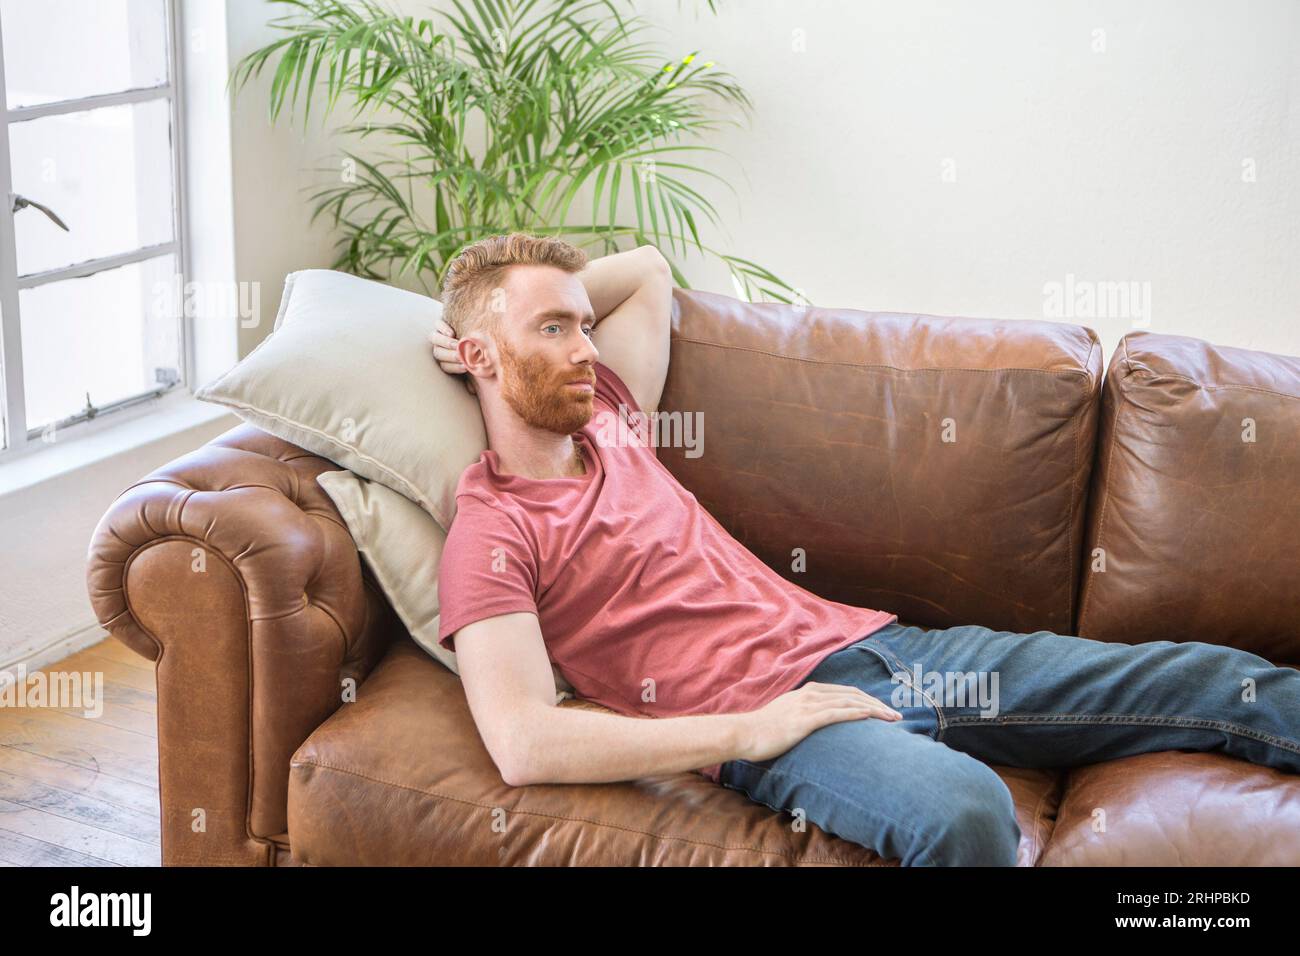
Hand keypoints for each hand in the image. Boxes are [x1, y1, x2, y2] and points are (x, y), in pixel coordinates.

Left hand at [429, 318, 476, 395]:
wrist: (470, 330)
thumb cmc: (473, 352)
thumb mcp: (473, 364)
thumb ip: (472, 377)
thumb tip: (472, 390)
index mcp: (444, 361)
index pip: (445, 367)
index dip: (454, 368)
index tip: (466, 367)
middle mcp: (439, 348)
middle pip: (438, 354)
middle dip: (450, 356)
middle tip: (461, 356)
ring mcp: (438, 335)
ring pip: (434, 339)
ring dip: (446, 343)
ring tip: (457, 344)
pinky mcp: (440, 323)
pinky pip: (437, 324)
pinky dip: (443, 328)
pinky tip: (451, 333)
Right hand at [735, 682, 902, 762]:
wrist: (744, 734)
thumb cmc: (761, 731)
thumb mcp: (785, 717)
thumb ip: (801, 716)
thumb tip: (812, 726)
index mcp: (807, 692)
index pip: (844, 692)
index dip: (865, 699)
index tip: (882, 709)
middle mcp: (810, 694)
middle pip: (852, 694)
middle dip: (876, 703)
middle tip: (895, 715)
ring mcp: (808, 705)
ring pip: (850, 702)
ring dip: (874, 709)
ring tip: (892, 718)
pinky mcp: (806, 719)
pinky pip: (838, 713)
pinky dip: (858, 712)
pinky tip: (872, 716)